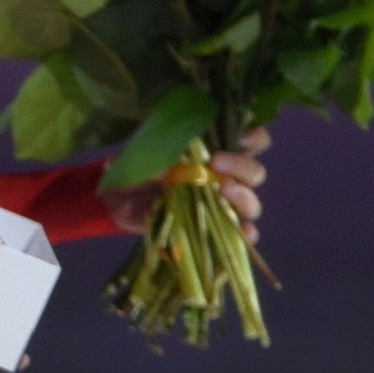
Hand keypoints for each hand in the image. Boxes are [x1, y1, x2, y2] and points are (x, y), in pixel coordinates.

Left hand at [104, 125, 271, 242]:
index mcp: (215, 150)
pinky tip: (243, 230)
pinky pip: (239, 235)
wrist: (119, 199)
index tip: (238, 138)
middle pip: (254, 172)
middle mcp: (224, 176)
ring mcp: (221, 205)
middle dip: (241, 166)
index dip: (253, 138)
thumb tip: (175, 167)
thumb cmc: (138, 167)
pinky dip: (246, 234)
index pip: (251, 140)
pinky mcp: (213, 230)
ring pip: (251, 202)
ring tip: (223, 190)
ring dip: (243, 197)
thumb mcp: (145, 155)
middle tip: (217, 163)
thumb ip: (160, 156)